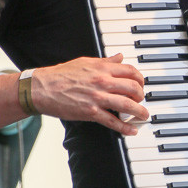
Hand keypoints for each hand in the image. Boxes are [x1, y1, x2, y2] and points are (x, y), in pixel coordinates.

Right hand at [30, 54, 148, 134]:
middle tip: (141, 100)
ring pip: (127, 105)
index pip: (131, 72)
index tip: (141, 85)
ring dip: (140, 112)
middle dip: (141, 96)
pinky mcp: (91, 112)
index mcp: (102, 68)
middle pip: (133, 88)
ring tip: (143, 116)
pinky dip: (125, 127)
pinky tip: (131, 130)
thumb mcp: (86, 62)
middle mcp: (103, 82)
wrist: (43, 88)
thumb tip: (119, 57)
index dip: (140, 79)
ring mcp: (98, 97)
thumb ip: (105, 61)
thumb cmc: (61, 75)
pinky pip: (112, 121)